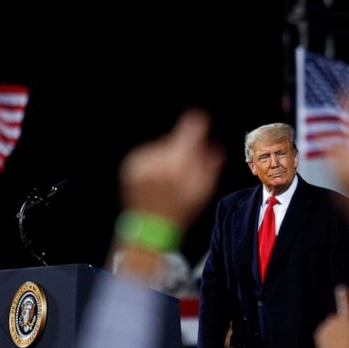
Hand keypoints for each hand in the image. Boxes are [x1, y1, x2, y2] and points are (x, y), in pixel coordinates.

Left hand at [119, 110, 224, 227]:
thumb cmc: (179, 211)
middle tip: (187, 169)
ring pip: (162, 148)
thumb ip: (210, 166)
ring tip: (170, 180)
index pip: (188, 133)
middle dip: (183, 151)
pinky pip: (148, 155)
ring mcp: (142, 160)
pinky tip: (158, 179)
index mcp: (178, 163)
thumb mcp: (202, 191)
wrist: (150, 227)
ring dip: (168, 157)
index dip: (196, 124)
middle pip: (175, 142)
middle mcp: (158, 158)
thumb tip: (217, 148)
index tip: (200, 118)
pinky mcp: (131, 164)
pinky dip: (154, 163)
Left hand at [314, 285, 348, 347]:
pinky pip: (323, 333)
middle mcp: (335, 320)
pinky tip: (332, 344)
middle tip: (346, 337)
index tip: (341, 288)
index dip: (344, 296)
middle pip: (338, 319)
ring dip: (334, 332)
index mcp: (346, 320)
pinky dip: (327, 337)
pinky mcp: (319, 332)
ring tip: (339, 343)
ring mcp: (326, 326)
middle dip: (341, 326)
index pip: (345, 304)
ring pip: (330, 326)